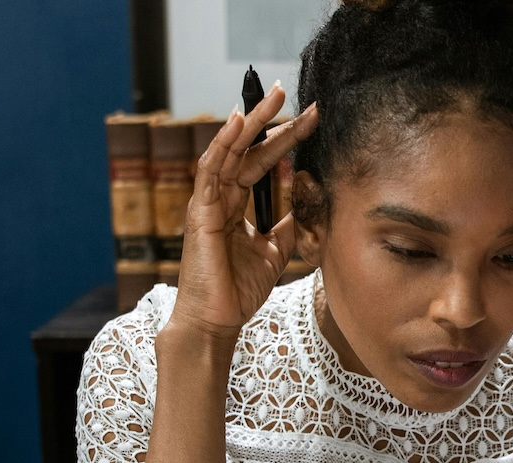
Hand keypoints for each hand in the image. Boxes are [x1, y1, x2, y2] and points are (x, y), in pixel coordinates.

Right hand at [168, 85, 317, 342]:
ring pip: (229, 151)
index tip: (311, 120)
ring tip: (272, 97)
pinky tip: (237, 122)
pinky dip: (223, 143)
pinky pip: (211, 170)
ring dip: (250, 122)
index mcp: (236, 206)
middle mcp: (220, 198)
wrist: (217, 320)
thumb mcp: (272, 253)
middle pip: (247, 150)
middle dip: (271, 121)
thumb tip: (302, 208)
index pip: (262, 163)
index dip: (285, 140)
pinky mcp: (200, 212)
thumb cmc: (238, 291)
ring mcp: (208, 203)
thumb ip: (283, 227)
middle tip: (291, 92)